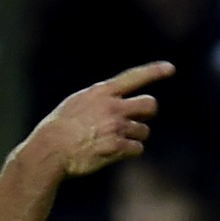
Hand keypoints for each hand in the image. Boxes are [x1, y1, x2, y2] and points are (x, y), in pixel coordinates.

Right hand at [32, 60, 173, 177]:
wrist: (49, 150)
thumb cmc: (58, 128)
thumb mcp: (76, 103)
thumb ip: (100, 99)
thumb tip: (120, 101)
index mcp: (101, 93)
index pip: (133, 77)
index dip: (154, 71)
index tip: (170, 68)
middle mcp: (112, 107)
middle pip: (150, 104)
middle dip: (146, 113)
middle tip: (136, 120)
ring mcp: (116, 127)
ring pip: (143, 130)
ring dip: (133, 137)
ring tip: (112, 141)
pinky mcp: (117, 147)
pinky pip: (137, 148)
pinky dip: (129, 151)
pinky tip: (112, 152)